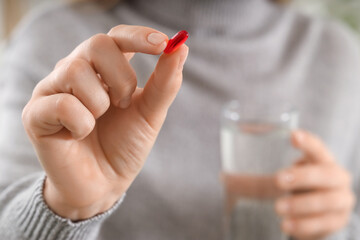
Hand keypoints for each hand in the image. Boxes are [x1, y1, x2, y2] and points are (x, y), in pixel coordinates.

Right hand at [22, 25, 188, 219]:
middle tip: (123, 105)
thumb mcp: (150, 113)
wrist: (103, 184)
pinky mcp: (35, 114)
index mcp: (102, 68)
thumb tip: (181, 46)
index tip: (163, 44)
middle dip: (122, 79)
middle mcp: (74, 71)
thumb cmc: (125, 144)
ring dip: (100, 105)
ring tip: (98, 123)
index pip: (116, 37)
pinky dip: (81, 125)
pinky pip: (63, 104)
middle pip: (97, 44)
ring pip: (76, 71)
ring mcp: (52, 89)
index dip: (138, 36)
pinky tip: (79, 136)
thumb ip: (165, 82)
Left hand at [275, 130, 354, 239]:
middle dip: (302, 176)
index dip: (308, 142)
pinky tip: (286, 225)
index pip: (318, 148)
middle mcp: (338, 178)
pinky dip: (303, 224)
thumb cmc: (302, 188)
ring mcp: (342, 200)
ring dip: (300, 204)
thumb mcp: (288, 177)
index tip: (293, 136)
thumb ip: (268, 175)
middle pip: (325, 174)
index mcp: (324, 162)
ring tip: (278, 208)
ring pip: (326, 201)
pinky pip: (323, 223)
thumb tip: (229, 178)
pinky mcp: (338, 221)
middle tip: (278, 180)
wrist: (321, 214)